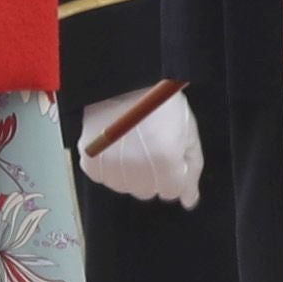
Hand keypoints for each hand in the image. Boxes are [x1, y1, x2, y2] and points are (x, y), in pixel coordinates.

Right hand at [77, 87, 202, 204]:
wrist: (124, 81)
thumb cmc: (160, 102)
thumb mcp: (188, 131)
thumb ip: (192, 169)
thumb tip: (188, 200)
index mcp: (165, 162)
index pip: (172, 191)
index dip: (174, 173)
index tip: (169, 155)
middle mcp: (136, 170)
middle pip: (148, 191)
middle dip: (154, 175)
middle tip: (151, 146)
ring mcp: (110, 167)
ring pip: (126, 187)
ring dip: (132, 172)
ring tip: (133, 142)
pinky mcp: (90, 161)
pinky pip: (104, 178)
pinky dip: (110, 166)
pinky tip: (117, 145)